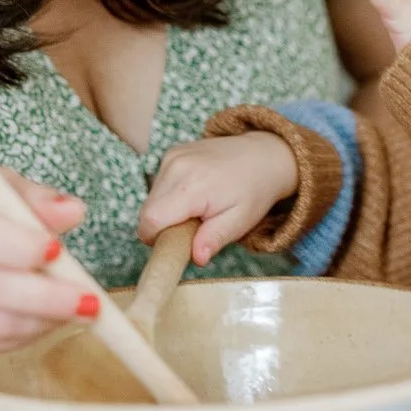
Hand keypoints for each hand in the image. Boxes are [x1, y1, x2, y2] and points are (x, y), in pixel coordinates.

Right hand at [139, 133, 299, 265]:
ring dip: (167, 211)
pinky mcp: (172, 153)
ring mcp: (172, 156)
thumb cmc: (253, 191)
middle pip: (147, 212)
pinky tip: (195, 194)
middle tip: (193, 227)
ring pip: (151, 199)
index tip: (177, 243)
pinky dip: (170, 196)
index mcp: (192, 186)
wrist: (263, 156)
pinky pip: (159, 184)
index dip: (157, 239)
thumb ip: (214, 239)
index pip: (151, 220)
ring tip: (197, 209)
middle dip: (164, 227)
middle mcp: (176, 166)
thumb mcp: (239, 221)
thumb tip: (197, 258)